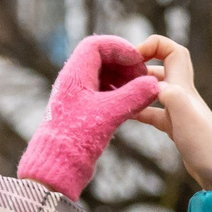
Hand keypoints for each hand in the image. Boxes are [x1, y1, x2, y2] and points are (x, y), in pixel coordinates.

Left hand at [17, 35, 160, 198]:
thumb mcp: (110, 114)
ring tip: (139, 90)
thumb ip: (134, 96)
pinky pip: (101, 91)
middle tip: (141, 76)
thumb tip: (155, 84)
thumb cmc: (76, 138)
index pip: (96, 46)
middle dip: (123, 63)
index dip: (119, 48)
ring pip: (101, 75)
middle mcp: (73, 81)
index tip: (138, 60)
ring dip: (122, 78)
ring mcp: (76, 95)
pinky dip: (117, 92)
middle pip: (100, 58)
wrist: (56, 165)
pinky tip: (130, 104)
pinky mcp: (81, 110)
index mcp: (74, 74)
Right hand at [129, 36, 211, 189]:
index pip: (172, 50)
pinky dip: (140, 111)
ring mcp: (180, 113)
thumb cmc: (207, 144)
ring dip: (137, 88)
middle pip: (161, 67)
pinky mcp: (177, 130)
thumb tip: (147, 82)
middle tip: (118, 74)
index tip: (132, 57)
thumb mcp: (185, 115)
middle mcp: (183, 95)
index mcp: (184, 86)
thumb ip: (169, 94)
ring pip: (155, 91)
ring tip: (116, 92)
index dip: (153, 46)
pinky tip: (127, 115)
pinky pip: (154, 114)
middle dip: (139, 65)